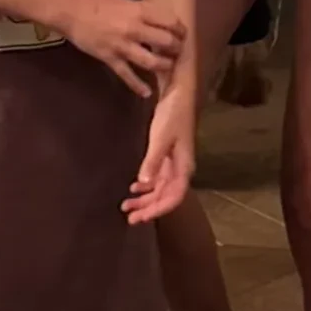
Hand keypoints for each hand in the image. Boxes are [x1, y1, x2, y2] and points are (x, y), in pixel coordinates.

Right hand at [64, 0, 185, 96]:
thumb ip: (142, 11)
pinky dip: (138, 86)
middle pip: (165, 42)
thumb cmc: (99, 3)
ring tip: (168, 67)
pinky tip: (147, 93)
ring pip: (151, 62)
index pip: (170, 21)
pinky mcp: (111, 59)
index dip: (180, 30)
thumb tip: (159, 21)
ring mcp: (123, 46)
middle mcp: (135, 28)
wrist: (73, 13)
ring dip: (163, 66)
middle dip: (176, 49)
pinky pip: (128, 75)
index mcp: (139, 10)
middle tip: (179, 52)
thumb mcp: (125, 1)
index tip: (183, 34)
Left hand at [124, 84, 194, 224]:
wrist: (179, 92)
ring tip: (127, 206)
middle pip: (166, 197)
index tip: (141, 218)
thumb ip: (153, 161)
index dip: (158, 210)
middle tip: (129, 219)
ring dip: (145, 199)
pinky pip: (157, 177)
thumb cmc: (172, 114)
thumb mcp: (160, 137)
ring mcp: (174, 162)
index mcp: (184, 166)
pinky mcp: (167, 155)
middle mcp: (181, 168)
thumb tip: (144, 184)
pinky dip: (146, 185)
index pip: (174, 197)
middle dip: (149, 209)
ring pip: (160, 189)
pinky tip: (134, 188)